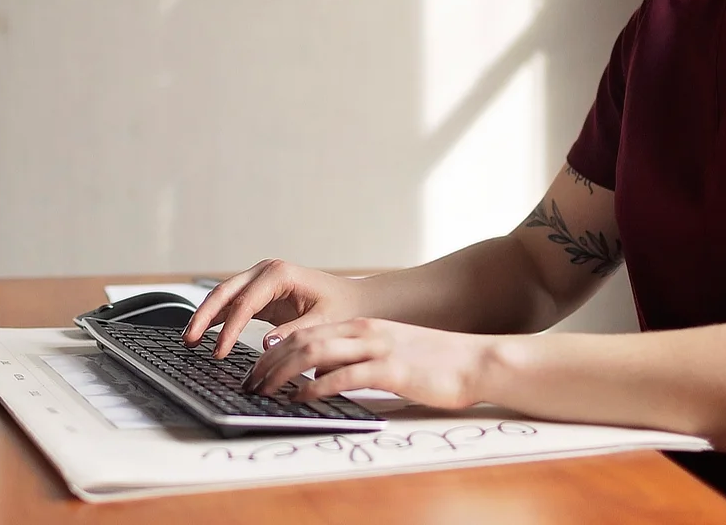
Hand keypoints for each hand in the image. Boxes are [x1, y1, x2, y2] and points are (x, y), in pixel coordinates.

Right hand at [182, 259, 367, 358]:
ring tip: (188, 339)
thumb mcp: (323, 322)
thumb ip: (295, 331)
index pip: (245, 303)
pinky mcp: (260, 293)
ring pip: (224, 296)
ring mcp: (260, 280)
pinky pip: (232, 304)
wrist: (355, 299)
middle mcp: (265, 272)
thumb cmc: (342, 307)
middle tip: (189, 339)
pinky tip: (202, 333)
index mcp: (279, 274)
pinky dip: (217, 318)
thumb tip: (266, 345)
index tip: (219, 352)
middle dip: (204, 316)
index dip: (229, 330)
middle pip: (225, 293)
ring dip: (205, 316)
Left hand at [242, 317, 493, 410]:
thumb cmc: (436, 364)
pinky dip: (315, 388)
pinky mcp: (389, 370)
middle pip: (302, 342)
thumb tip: (324, 379)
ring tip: (264, 392)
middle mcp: (364, 332)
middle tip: (250, 384)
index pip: (307, 334)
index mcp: (363, 327)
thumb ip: (358, 361)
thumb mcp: (390, 354)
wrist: (475, 361)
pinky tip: (300, 400)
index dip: (276, 353)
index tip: (257, 372)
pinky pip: (342, 377)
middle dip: (269, 364)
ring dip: (282, 375)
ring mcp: (376, 349)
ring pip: (314, 354)